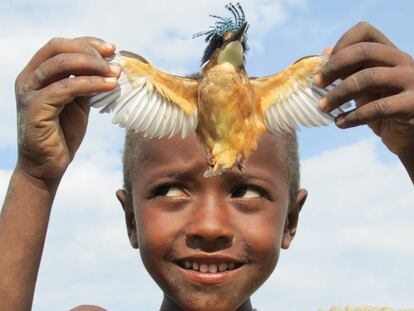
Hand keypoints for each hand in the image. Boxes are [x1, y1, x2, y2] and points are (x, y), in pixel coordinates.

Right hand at [14, 37, 119, 181]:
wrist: (48, 165)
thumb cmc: (62, 133)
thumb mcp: (77, 102)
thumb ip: (85, 82)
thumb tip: (109, 65)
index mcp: (36, 73)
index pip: (60, 46)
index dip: (86, 43)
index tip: (111, 48)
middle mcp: (29, 79)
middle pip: (58, 48)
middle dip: (90, 51)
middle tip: (113, 60)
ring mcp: (29, 92)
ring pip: (61, 65)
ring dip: (93, 66)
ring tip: (115, 73)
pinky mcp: (35, 108)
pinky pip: (65, 88)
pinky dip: (90, 84)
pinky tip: (109, 86)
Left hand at [315, 22, 413, 157]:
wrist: (410, 136)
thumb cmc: (384, 109)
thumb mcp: (365, 88)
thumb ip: (350, 70)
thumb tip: (325, 51)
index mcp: (390, 53)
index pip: (365, 32)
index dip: (341, 44)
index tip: (323, 66)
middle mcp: (403, 61)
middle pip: (365, 51)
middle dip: (334, 67)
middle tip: (317, 84)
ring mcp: (412, 81)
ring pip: (369, 78)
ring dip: (339, 94)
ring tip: (323, 108)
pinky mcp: (413, 105)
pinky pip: (378, 108)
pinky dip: (353, 117)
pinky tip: (340, 123)